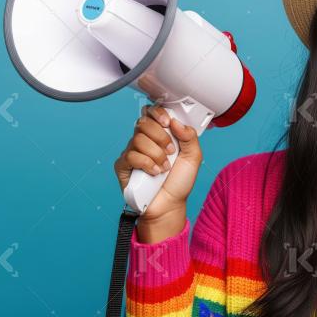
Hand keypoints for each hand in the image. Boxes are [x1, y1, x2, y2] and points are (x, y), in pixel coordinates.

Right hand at [113, 104, 202, 242]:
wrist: (170, 204)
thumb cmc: (179, 182)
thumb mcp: (194, 157)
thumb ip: (190, 136)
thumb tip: (176, 121)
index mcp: (160, 134)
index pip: (151, 112)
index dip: (158, 112)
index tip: (168, 122)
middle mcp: (144, 140)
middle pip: (143, 122)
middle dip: (160, 137)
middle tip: (171, 152)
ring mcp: (132, 152)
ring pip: (138, 139)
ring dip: (157, 155)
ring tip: (164, 167)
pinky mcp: (123, 165)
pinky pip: (131, 155)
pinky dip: (147, 164)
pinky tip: (154, 173)